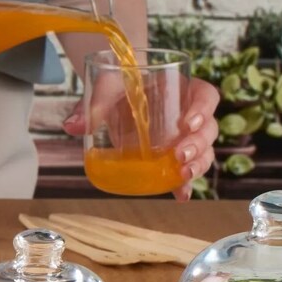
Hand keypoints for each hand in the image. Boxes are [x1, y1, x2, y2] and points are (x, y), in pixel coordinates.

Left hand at [63, 76, 219, 201]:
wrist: (117, 93)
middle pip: (209, 129)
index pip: (206, 96)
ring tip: (183, 175)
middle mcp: (190, 114)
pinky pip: (188, 170)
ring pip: (205, 151)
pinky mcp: (175, 156)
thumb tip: (73, 126)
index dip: (203, 109)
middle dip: (198, 145)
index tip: (187, 121)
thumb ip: (94, 103)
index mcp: (182, 89)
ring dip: (198, 165)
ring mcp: (185, 137)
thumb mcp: (108, 88)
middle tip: (179, 155)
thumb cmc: (120, 86)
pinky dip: (185, 184)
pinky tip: (180, 195)